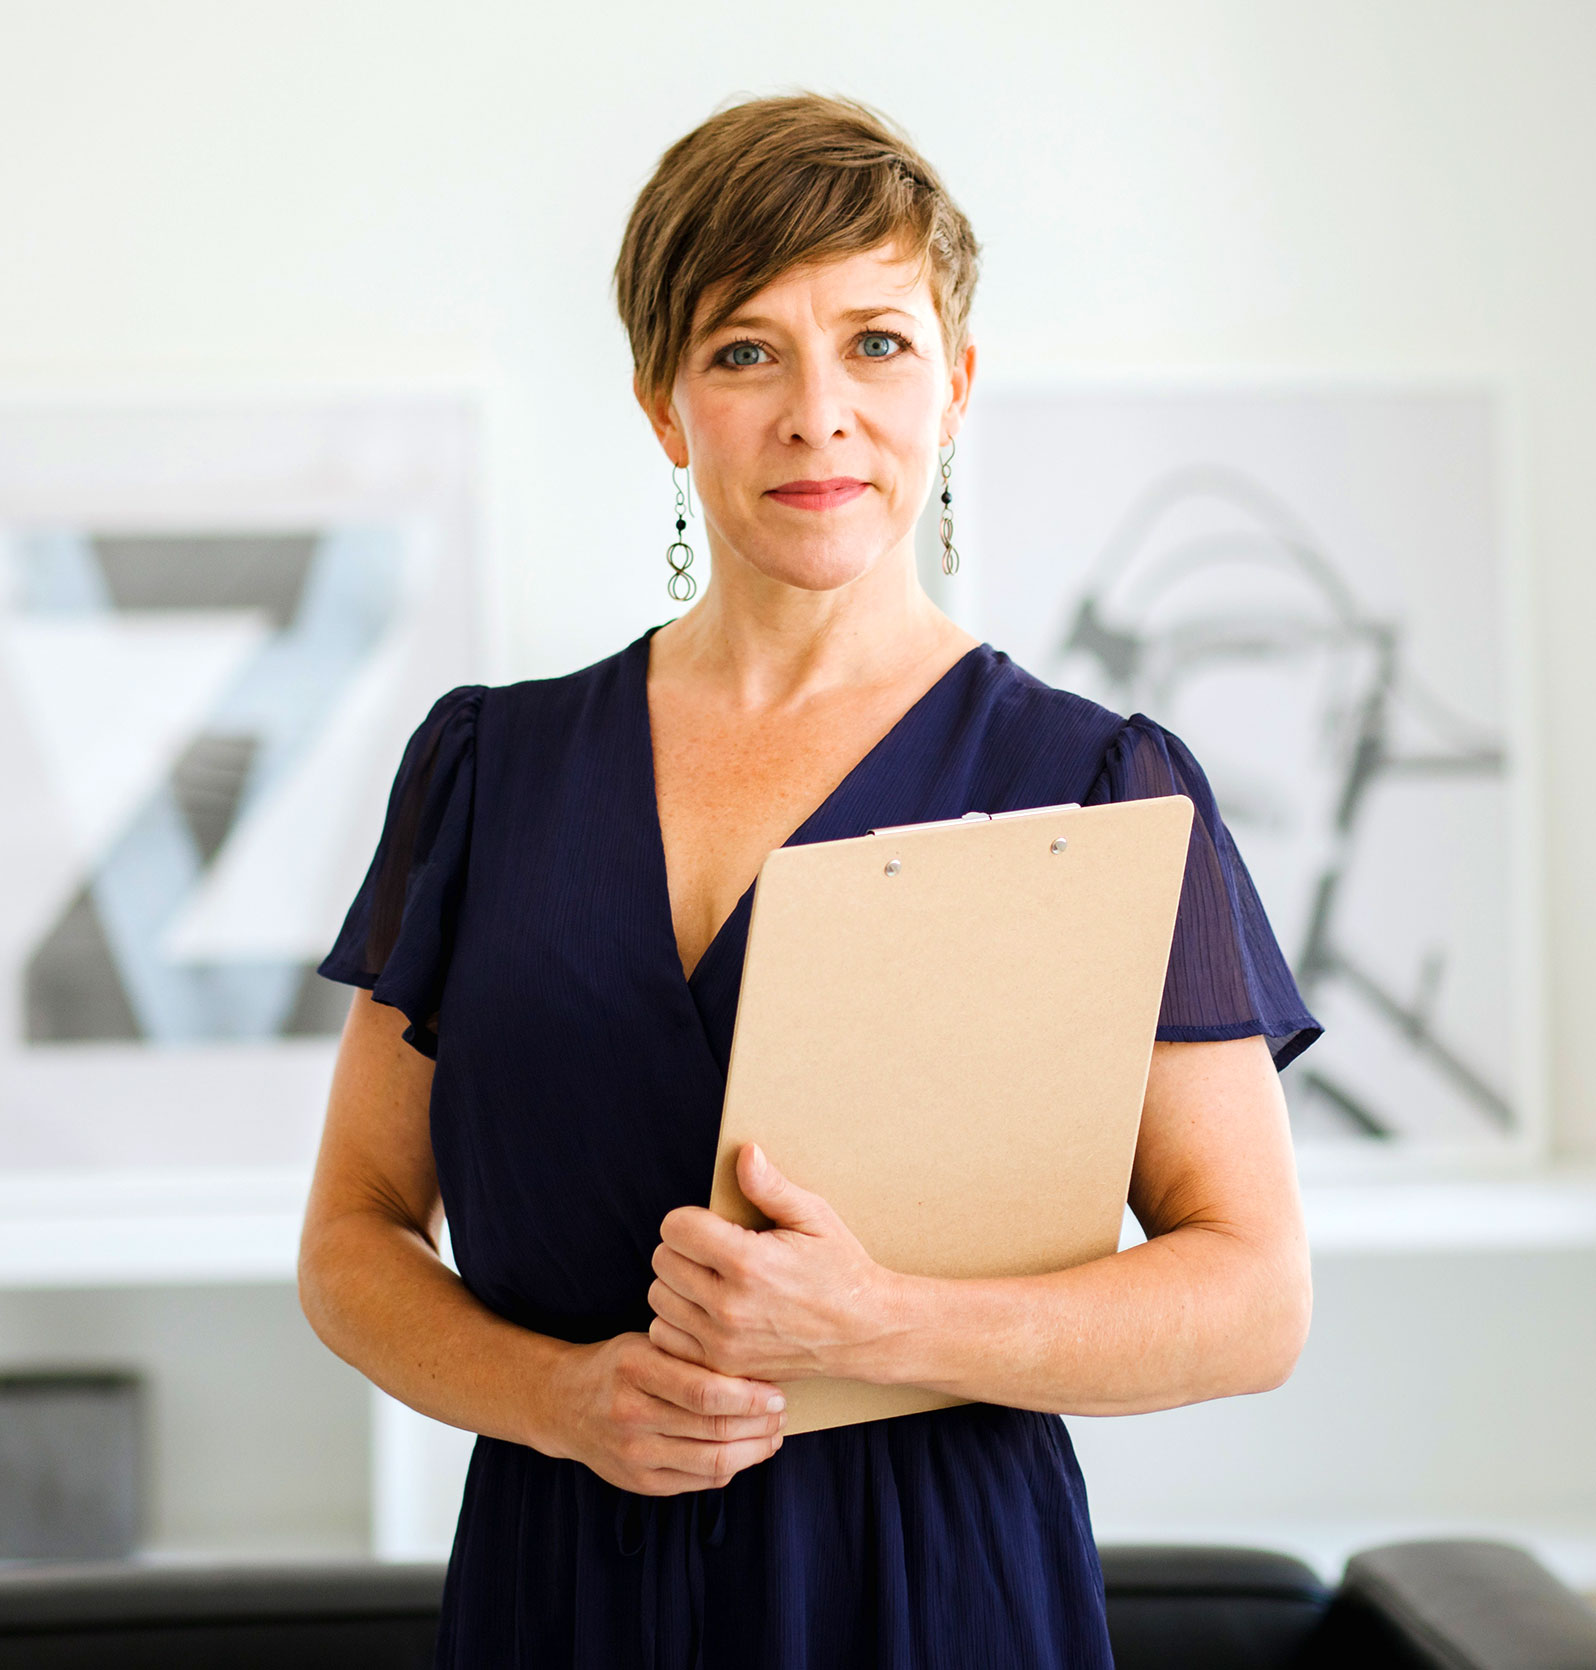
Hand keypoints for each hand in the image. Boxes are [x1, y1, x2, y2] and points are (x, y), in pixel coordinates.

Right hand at [546, 1330, 785, 1494]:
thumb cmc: (619, 1365)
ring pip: (712, 1462)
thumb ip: (692, 1355)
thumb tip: (757, 1369)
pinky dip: (730, 1468)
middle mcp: (631, 1414)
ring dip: (754, 1450)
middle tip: (783, 1413)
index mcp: (635, 1369)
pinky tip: (746, 1451)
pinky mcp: (639, 1483)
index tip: (776, 1392)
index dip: (750, 1397)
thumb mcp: (648, 1343)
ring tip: (774, 1435)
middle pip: (714, 1429)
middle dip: (760, 1424)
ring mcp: (633, 1455)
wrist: (564, 1404)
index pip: (706, 1392)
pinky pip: (699, 1482)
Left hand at [647, 1143, 894, 1382]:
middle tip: (713, 1251)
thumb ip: (771, 1187)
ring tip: (710, 1279)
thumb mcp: (814, 1217)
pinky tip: (705, 1310)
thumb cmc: (839, 1268)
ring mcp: (723, 1342)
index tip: (712, 1224)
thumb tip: (745, 1152)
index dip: (691, 1219)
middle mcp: (729, 1306)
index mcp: (749, 1262)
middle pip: (662, 1260)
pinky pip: (665, 1337)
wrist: (863, 1332)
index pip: (676, 1227)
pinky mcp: (722, 1367)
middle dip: (683, 1248)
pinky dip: (677, 1321)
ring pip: (658, 1298)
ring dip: (677, 1284)